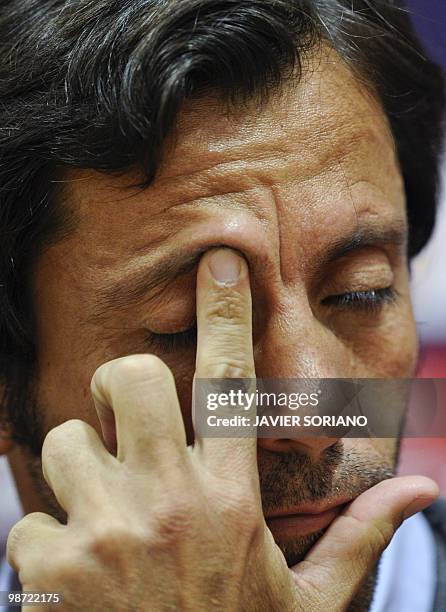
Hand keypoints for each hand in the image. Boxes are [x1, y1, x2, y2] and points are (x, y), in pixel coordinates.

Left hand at [7, 248, 437, 610]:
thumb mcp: (312, 602)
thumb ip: (362, 535)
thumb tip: (424, 489)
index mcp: (231, 499)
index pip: (232, 381)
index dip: (228, 314)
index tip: (219, 264)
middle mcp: (167, 502)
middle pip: (128, 378)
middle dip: (120, 387)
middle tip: (126, 423)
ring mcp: (103, 533)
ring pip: (64, 442)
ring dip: (79, 472)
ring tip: (105, 524)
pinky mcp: (48, 570)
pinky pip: (28, 519)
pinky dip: (47, 543)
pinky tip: (77, 584)